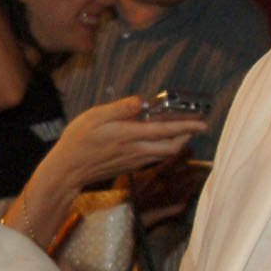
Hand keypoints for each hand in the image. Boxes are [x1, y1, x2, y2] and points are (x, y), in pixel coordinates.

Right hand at [45, 98, 204, 186]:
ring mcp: (134, 161)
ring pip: (165, 153)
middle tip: (197, 124)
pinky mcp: (130, 166)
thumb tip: (140, 100)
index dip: (187, 126)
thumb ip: (120, 108)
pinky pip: (154, 156)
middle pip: (172, 146)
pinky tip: (159, 137)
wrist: (68, 170)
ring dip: (177, 141)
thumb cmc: (78, 141)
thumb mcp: (94, 117)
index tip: (202, 121)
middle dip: (188, 135)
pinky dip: (163, 146)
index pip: (165, 131)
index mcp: (129, 135)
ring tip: (182, 129)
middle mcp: (136, 150)